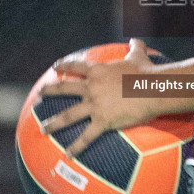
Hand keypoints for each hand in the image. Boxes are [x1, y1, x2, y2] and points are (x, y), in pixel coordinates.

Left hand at [38, 38, 160, 157]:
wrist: (153, 88)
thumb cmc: (146, 72)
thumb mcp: (139, 55)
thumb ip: (135, 47)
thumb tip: (137, 40)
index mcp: (98, 71)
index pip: (76, 66)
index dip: (64, 66)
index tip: (55, 67)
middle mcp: (92, 87)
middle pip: (65, 89)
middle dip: (49, 91)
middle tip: (39, 94)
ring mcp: (95, 105)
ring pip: (69, 115)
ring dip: (54, 123)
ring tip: (43, 128)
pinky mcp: (103, 120)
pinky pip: (86, 136)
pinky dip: (76, 146)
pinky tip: (68, 154)